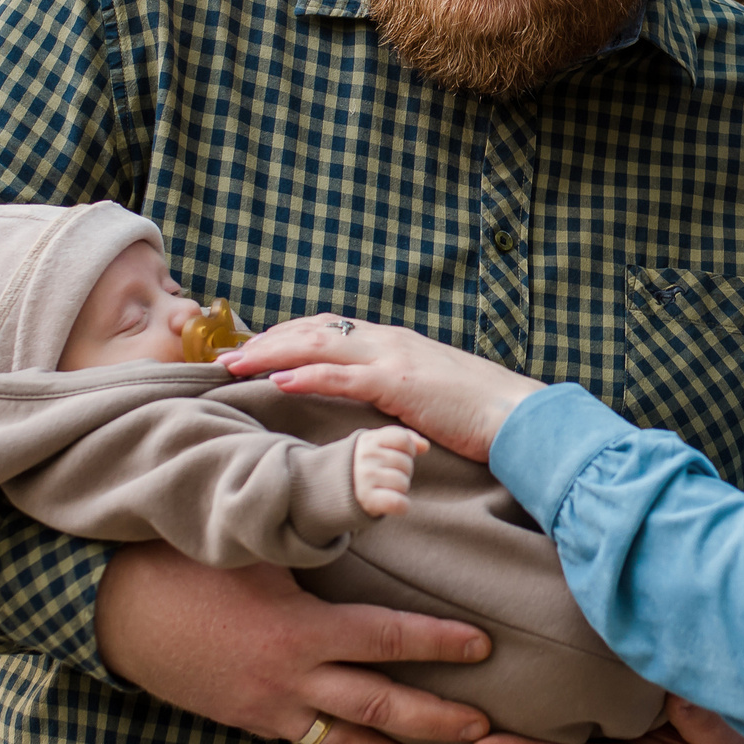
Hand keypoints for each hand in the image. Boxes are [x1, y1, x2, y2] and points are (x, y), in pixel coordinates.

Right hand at [95, 542, 493, 743]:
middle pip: (382, 710)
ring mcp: (271, 711)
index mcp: (299, 632)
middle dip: (439, 721)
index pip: (387, 641)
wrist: (112, 612)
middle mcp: (291, 682)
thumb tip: (372, 499)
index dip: (440, 645)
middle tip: (488, 728)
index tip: (484, 645)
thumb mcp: (252, 541)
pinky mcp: (253, 724)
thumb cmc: (183, 564)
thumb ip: (312, 532)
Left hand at [223, 314, 543, 461]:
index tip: (252, 348)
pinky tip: (278, 381)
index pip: (329, 328)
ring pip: (320, 346)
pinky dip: (307, 376)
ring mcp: (395, 358)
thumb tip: (370, 402)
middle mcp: (389, 340)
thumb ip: (396, 389)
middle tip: (224, 358)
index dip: (286, 336)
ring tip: (234, 366)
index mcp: (394, 342)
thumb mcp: (428, 392)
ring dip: (272, 354)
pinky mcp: (401, 384)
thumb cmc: (478, 411)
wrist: (519, 416)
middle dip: (266, 341)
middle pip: (314, 329)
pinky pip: (344, 376)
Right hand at [353, 425, 426, 517]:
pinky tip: (394, 504)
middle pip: (406, 463)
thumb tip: (425, 445)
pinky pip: (398, 503)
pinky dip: (401, 506)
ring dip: (399, 490)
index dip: (408, 450)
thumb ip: (402, 439)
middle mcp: (365, 457)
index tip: (398, 457)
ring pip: (403, 483)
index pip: (403, 439)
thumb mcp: (376, 445)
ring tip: (384, 489)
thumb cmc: (361, 466)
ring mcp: (365, 478)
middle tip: (386, 477)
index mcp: (368, 441)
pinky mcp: (366, 499)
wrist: (327, 491)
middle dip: (402, 472)